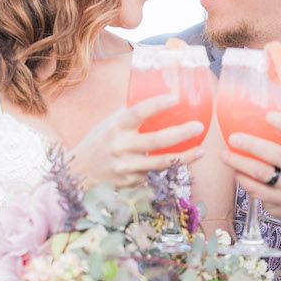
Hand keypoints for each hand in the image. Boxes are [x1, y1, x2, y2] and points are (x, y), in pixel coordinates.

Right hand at [69, 94, 204, 187]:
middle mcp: (120, 147)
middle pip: (156, 141)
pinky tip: (180, 162)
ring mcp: (126, 167)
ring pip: (161, 163)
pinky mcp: (131, 182)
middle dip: (181, 134)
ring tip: (202, 151)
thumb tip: (159, 103)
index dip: (157, 104)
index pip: (138, 112)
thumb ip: (129, 117)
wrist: (78, 174)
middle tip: (199, 126)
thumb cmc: (98, 143)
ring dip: (185, 157)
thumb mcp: (108, 124)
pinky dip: (168, 167)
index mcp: (115, 127)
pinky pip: (154, 173)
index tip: (175, 97)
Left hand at [221, 111, 280, 256]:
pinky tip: (235, 172)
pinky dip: (242, 180)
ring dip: (239, 163)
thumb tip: (258, 121)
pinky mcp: (278, 202)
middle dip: (251, 145)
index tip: (268, 116)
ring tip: (224, 155)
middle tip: (233, 138)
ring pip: (261, 173)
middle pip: (275, 154)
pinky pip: (255, 189)